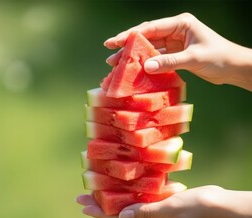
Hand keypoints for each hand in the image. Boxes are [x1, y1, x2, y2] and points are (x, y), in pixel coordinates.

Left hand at [77, 185, 251, 217]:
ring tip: (96, 193)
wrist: (222, 205)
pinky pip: (141, 202)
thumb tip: (121, 216)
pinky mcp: (163, 207)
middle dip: (100, 206)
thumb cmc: (198, 206)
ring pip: (129, 208)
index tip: (83, 206)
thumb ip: (144, 211)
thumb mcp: (170, 208)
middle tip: (81, 198)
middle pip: (120, 215)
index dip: (100, 212)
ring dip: (113, 200)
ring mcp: (158, 217)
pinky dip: (129, 196)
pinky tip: (121, 190)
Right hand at [103, 13, 251, 90]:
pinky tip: (133, 69)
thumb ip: (169, 62)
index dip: (130, 35)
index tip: (114, 41)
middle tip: (109, 51)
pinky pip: (155, 58)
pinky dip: (144, 64)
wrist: (234, 68)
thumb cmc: (219, 58)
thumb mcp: (193, 58)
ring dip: (134, 55)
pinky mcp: (174, 54)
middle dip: (128, 44)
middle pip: (146, 36)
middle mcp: (175, 31)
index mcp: (180, 24)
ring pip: (149, 48)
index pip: (151, 28)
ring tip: (115, 63)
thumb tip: (145, 67)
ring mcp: (174, 42)